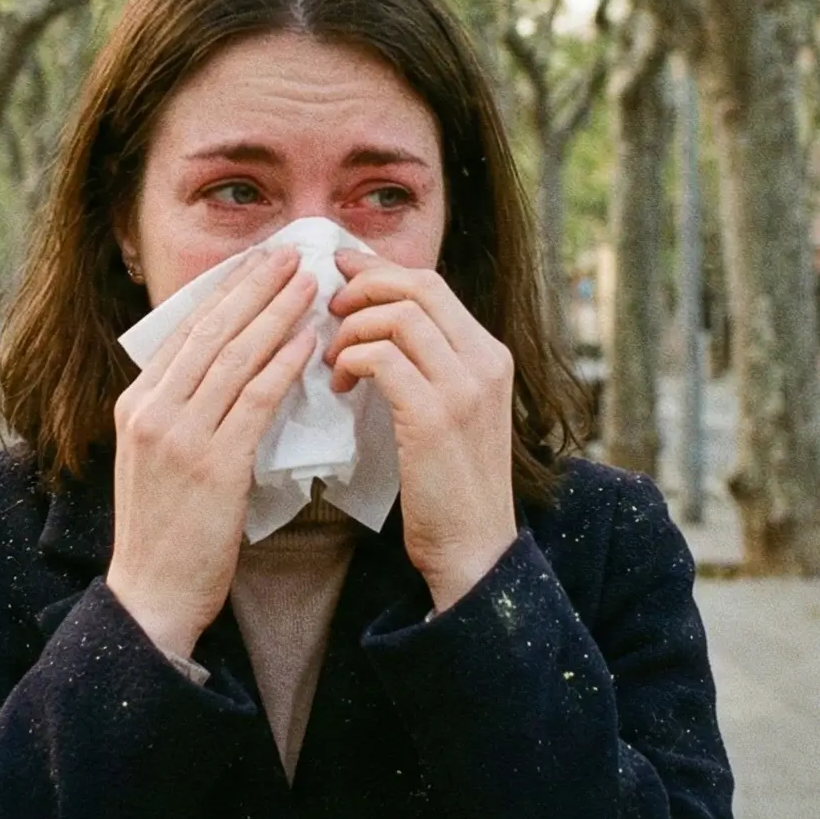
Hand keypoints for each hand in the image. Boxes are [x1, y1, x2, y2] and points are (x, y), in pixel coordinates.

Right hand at [108, 247, 316, 658]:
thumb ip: (183, 414)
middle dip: (253, 287)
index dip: (225, 293)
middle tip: (290, 253)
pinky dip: (282, 366)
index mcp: (135, 405)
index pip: (185, 332)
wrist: (152, 595)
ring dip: (275, 314)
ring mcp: (179, 437)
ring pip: (234, 358)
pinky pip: (253, 401)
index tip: (259, 263)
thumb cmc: (164, 532)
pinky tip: (307, 343)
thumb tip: (225, 371)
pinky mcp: (213, 466)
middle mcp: (151, 411)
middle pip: (209, 332)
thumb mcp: (157, 459)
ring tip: (309, 283)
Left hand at [326, 250, 516, 611]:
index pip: (432, 284)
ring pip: (397, 315)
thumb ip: (429, 365)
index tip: (342, 272)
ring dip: (351, 329)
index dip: (380, 270)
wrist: (473, 547)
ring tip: (334, 360)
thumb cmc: (450, 484)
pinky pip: (382, 357)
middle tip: (329, 308)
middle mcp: (485, 361)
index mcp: (490, 355)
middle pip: (418, 285)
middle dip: (363, 285)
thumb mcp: (452, 410)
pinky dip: (351, 360)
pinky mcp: (435, 416)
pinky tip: (341, 385)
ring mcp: (464, 387)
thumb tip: (376, 322)